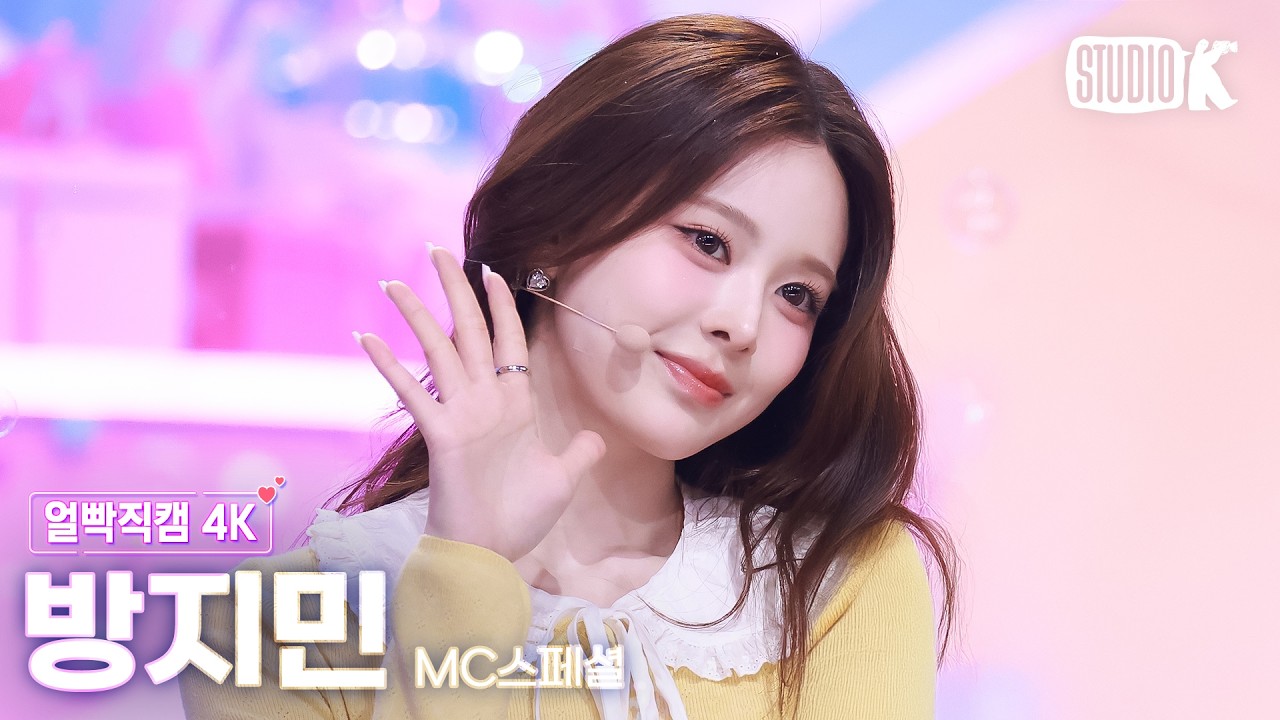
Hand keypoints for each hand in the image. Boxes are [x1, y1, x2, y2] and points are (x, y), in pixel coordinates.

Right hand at [353, 245, 605, 561]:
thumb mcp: (562, 478)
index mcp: (514, 404)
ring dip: (416, 315)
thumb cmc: (520, 518)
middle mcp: (484, 401)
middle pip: (469, 331)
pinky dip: (388, 365)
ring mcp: (459, 414)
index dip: (502, 306)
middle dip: (455, 289)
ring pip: (437, 350)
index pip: (508, 341)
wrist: (491, 554)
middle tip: (437, 249)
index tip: (492, 269)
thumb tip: (594, 438)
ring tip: (394, 281)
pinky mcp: (440, 433)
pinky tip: (366, 338)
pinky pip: (412, 391)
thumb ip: (578, 452)